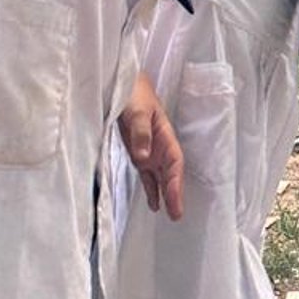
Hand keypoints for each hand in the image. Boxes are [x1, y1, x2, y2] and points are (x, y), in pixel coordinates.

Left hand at [120, 73, 183, 219]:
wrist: (122, 83)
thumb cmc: (134, 93)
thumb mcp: (136, 111)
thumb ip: (140, 133)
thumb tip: (144, 158)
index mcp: (165, 136)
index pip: (174, 164)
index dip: (175, 183)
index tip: (175, 201)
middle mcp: (160, 147)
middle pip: (171, 174)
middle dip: (175, 194)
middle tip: (176, 215)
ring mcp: (150, 151)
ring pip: (161, 177)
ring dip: (165, 194)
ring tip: (170, 214)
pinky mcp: (138, 154)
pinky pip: (147, 175)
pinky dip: (151, 189)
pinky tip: (154, 203)